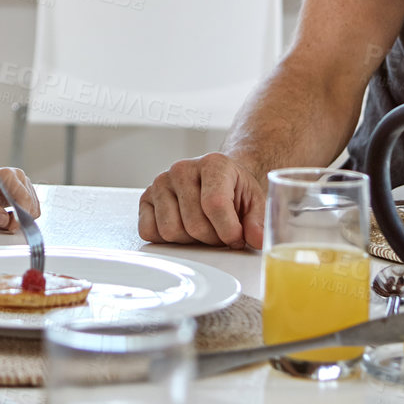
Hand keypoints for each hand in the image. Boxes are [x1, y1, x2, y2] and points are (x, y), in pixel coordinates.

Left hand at [0, 166, 40, 230]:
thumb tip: (6, 221)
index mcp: (8, 175)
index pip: (25, 198)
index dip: (22, 215)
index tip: (13, 226)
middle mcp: (19, 178)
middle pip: (31, 206)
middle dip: (17, 218)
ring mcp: (23, 185)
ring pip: (31, 210)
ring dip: (17, 219)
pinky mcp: (22, 193)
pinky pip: (28, 211)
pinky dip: (17, 218)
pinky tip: (4, 215)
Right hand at [139, 153, 264, 248]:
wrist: (216, 180)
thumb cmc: (234, 190)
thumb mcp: (254, 201)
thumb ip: (258, 221)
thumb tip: (258, 239)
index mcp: (213, 164)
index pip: (215, 204)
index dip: (228, 231)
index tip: (237, 239)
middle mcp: (182, 169)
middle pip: (194, 224)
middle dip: (211, 238)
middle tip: (220, 233)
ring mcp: (160, 182)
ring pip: (170, 231)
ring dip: (189, 240)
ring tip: (202, 228)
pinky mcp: (145, 198)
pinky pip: (149, 231)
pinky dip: (166, 239)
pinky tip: (182, 227)